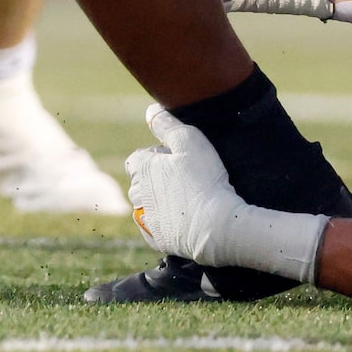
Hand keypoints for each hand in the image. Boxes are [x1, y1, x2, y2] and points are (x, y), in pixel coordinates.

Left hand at [127, 106, 243, 264]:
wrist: (216, 227)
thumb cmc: (204, 179)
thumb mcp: (189, 139)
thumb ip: (167, 124)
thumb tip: (150, 111)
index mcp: (140, 168)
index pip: (139, 158)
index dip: (159, 156)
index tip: (179, 160)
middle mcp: (136, 194)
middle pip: (141, 181)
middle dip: (158, 178)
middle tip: (188, 178)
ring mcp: (144, 219)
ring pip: (147, 204)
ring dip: (161, 200)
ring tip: (189, 199)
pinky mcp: (156, 239)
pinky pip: (155, 227)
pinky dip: (166, 222)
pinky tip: (185, 218)